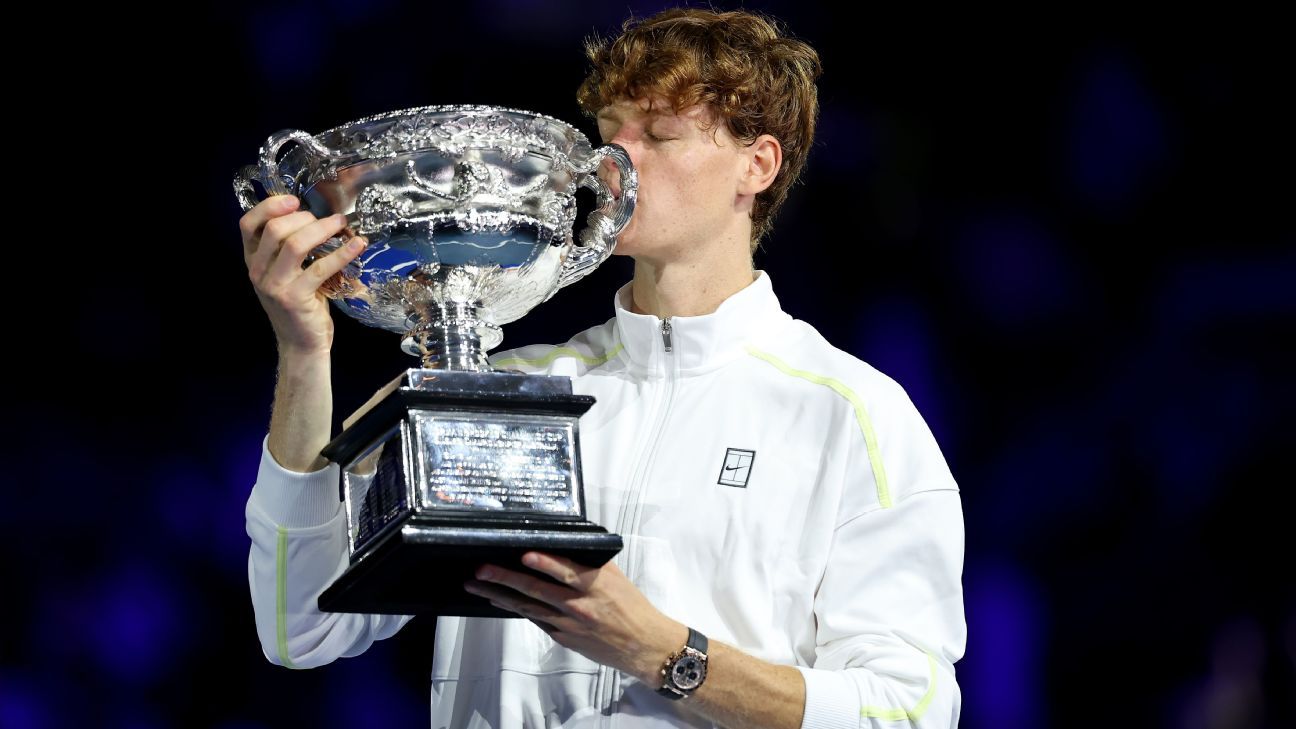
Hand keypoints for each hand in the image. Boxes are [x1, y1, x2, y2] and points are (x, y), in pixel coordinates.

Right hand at [239, 194, 366, 356]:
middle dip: (304, 217)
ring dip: (322, 229)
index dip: (269, 206)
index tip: (293, 200)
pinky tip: (357, 245)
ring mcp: (275, 286)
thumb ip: (288, 248)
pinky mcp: (295, 298)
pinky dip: (342, 253)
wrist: (301, 343)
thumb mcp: (285, 273)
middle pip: (274, 229)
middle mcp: (258, 271)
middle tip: (327, 220)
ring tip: (341, 224)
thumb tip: (317, 217)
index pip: (247, 225)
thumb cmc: (300, 303)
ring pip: (294, 244)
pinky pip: (320, 268)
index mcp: (253, 261)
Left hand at [464, 552, 686, 684]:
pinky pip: (535, 620)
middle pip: (537, 590)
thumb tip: (563, 543)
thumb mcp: (615, 578)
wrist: (643, 645)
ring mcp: (568, 624)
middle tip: (481, 570)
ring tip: (477, 585)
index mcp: (596, 585)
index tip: (524, 553)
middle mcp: (580, 605)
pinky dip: (516, 609)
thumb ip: (589, 562)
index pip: (566, 570)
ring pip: (528, 607)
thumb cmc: (631, 607)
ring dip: (500, 595)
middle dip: (505, 579)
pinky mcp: (563, 638)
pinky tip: (499, 600)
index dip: (545, 562)